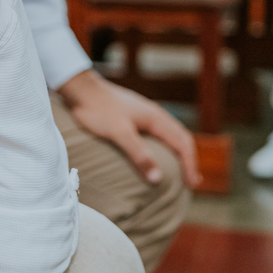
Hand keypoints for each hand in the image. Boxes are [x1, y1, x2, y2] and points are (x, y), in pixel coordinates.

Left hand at [58, 70, 200, 186]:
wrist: (81, 88)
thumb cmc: (98, 110)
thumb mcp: (119, 133)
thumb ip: (139, 154)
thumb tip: (158, 179)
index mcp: (156, 118)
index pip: (183, 143)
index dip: (190, 164)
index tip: (191, 184)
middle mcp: (155, 114)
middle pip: (181, 137)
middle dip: (189, 159)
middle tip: (192, 180)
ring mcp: (144, 113)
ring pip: (169, 134)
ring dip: (177, 152)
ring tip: (179, 168)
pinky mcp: (133, 114)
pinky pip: (157, 132)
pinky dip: (164, 145)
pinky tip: (155, 152)